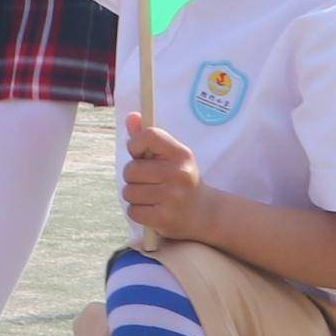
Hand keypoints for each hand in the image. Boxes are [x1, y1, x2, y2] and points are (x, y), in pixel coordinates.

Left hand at [119, 109, 208, 238]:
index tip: (139, 154)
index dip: (135, 144)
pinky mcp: (165, 219)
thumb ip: (150, 138)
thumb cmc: (183, 181)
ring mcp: (173, 197)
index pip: (149, 135)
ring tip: (151, 197)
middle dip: (133, 177)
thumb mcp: (173, 157)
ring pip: (129, 192)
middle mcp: (179, 174)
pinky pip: (133, 211)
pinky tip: (152, 210)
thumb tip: (131, 116)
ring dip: (134, 196)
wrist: (207, 214)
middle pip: (130, 169)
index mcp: (181, 154)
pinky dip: (138, 212)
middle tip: (148, 182)